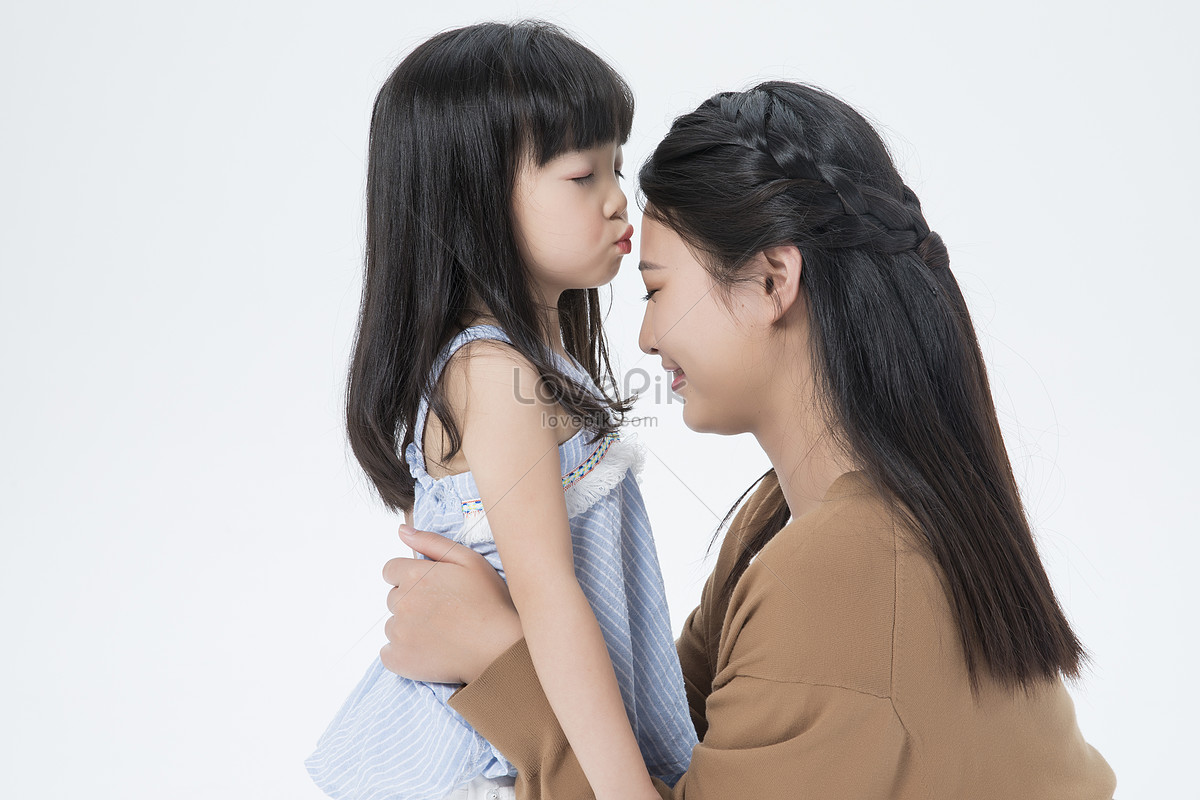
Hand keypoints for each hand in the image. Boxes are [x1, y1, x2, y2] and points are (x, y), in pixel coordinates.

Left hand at [380, 525, 521, 683]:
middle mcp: (401, 602)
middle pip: (394, 597)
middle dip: (412, 601)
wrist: (499, 649)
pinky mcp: (398, 660)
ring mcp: (398, 633)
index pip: (391, 570)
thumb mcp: (469, 560)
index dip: (411, 577)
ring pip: (393, 625)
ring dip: (410, 628)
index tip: (432, 588)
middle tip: (444, 611)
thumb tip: (402, 530)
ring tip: (442, 633)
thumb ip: (432, 542)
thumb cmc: (489, 602)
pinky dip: (404, 653)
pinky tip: (430, 651)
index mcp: (414, 575)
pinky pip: (389, 653)